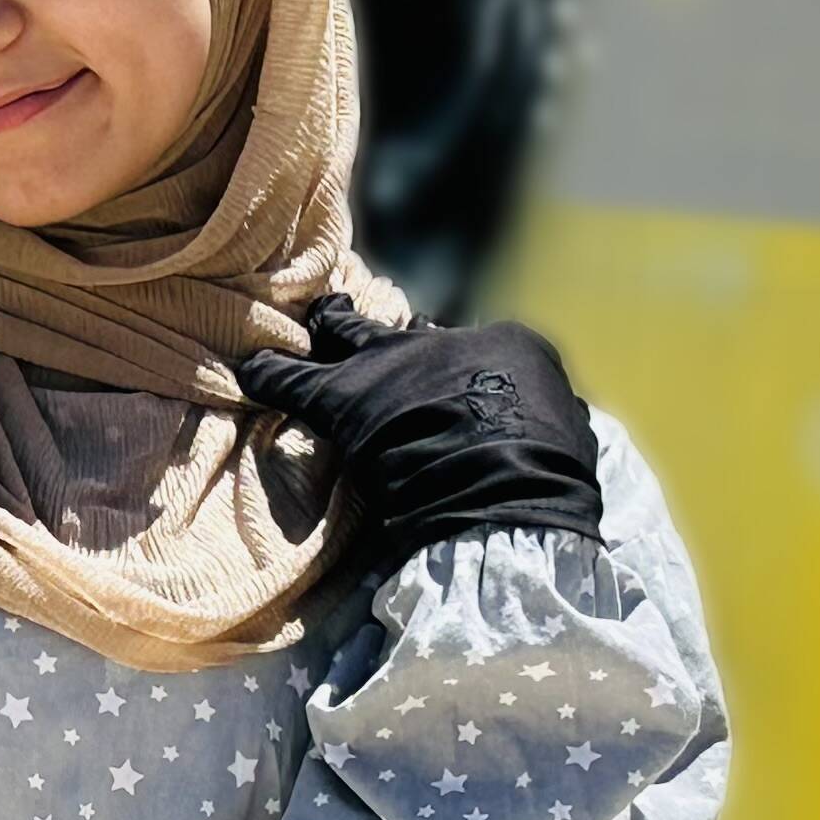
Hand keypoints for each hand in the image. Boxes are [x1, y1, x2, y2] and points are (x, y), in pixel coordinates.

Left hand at [234, 292, 603, 574]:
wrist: (508, 493)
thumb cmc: (550, 476)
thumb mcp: (569, 435)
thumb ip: (547, 419)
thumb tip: (558, 419)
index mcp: (506, 347)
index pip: (462, 348)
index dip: (439, 365)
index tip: (429, 381)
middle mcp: (444, 342)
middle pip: (401, 326)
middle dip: (380, 328)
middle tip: (354, 326)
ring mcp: (390, 365)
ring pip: (344, 331)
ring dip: (324, 332)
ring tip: (301, 330)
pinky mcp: (344, 397)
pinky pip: (290, 378)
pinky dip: (269, 375)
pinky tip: (251, 371)